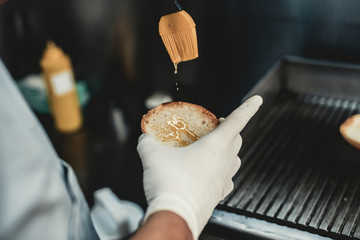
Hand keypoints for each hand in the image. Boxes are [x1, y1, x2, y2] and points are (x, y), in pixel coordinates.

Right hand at [137, 95, 262, 238]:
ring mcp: (224, 179)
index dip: (248, 107)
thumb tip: (145, 138)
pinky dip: (221, 170)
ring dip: (227, 149)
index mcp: (215, 146)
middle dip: (229, 129)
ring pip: (235, 159)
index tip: (257, 100)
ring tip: (211, 149)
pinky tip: (208, 172)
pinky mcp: (219, 193)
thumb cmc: (170, 185)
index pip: (237, 120)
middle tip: (214, 127)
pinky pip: (227, 177)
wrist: (175, 216)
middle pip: (237, 139)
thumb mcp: (152, 155)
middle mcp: (225, 161)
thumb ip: (148, 142)